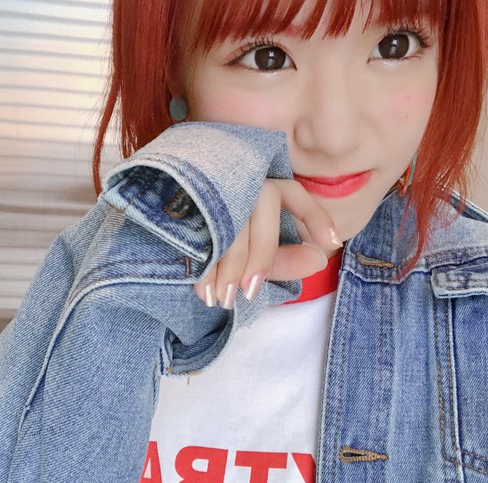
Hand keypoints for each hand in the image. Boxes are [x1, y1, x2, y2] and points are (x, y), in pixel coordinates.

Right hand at [193, 178, 341, 308]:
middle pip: (262, 207)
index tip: (332, 245)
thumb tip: (318, 259)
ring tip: (222, 300)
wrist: (155, 219)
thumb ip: (282, 260)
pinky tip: (203, 290)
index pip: (291, 193)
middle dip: (261, 255)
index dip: (314, 216)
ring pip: (231, 218)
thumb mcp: (250, 255)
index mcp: (258, 185)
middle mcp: (238, 178)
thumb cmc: (213, 239)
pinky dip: (203, 265)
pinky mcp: (181, 197)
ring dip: (229, 265)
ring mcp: (209, 183)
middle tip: (249, 293)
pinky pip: (198, 229)